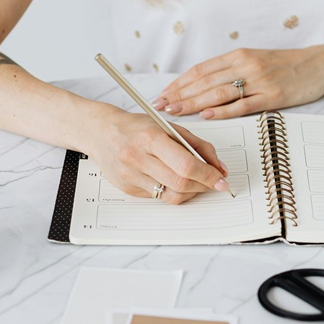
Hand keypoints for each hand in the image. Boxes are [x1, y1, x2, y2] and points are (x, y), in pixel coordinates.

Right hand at [86, 109, 230, 203]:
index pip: (186, 165)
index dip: (208, 175)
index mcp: (151, 138)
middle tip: (215, 184)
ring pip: (171, 195)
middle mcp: (138, 158)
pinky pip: (159, 197)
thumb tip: (219, 167)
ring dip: (191, 192)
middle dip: (204, 185)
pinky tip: (176, 182)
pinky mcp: (128, 189)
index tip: (221, 179)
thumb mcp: (168, 126)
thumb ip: (197, 145)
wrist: (101, 132)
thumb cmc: (136, 127)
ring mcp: (131, 176)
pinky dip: (174, 192)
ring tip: (198, 183)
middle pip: (180, 183)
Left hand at [153, 45, 323, 118]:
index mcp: (238, 56)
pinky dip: (223, 110)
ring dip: (193, 103)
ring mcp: (259, 81)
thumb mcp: (254, 60)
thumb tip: (201, 86)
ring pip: (218, 93)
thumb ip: (230, 71)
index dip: (179, 83)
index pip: (201, 70)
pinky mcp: (272, 96)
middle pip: (204, 81)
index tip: (163, 93)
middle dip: (179, 95)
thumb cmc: (285, 65)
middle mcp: (245, 65)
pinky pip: (242, 105)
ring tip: (174, 112)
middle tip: (160, 106)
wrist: (319, 64)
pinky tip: (206, 115)